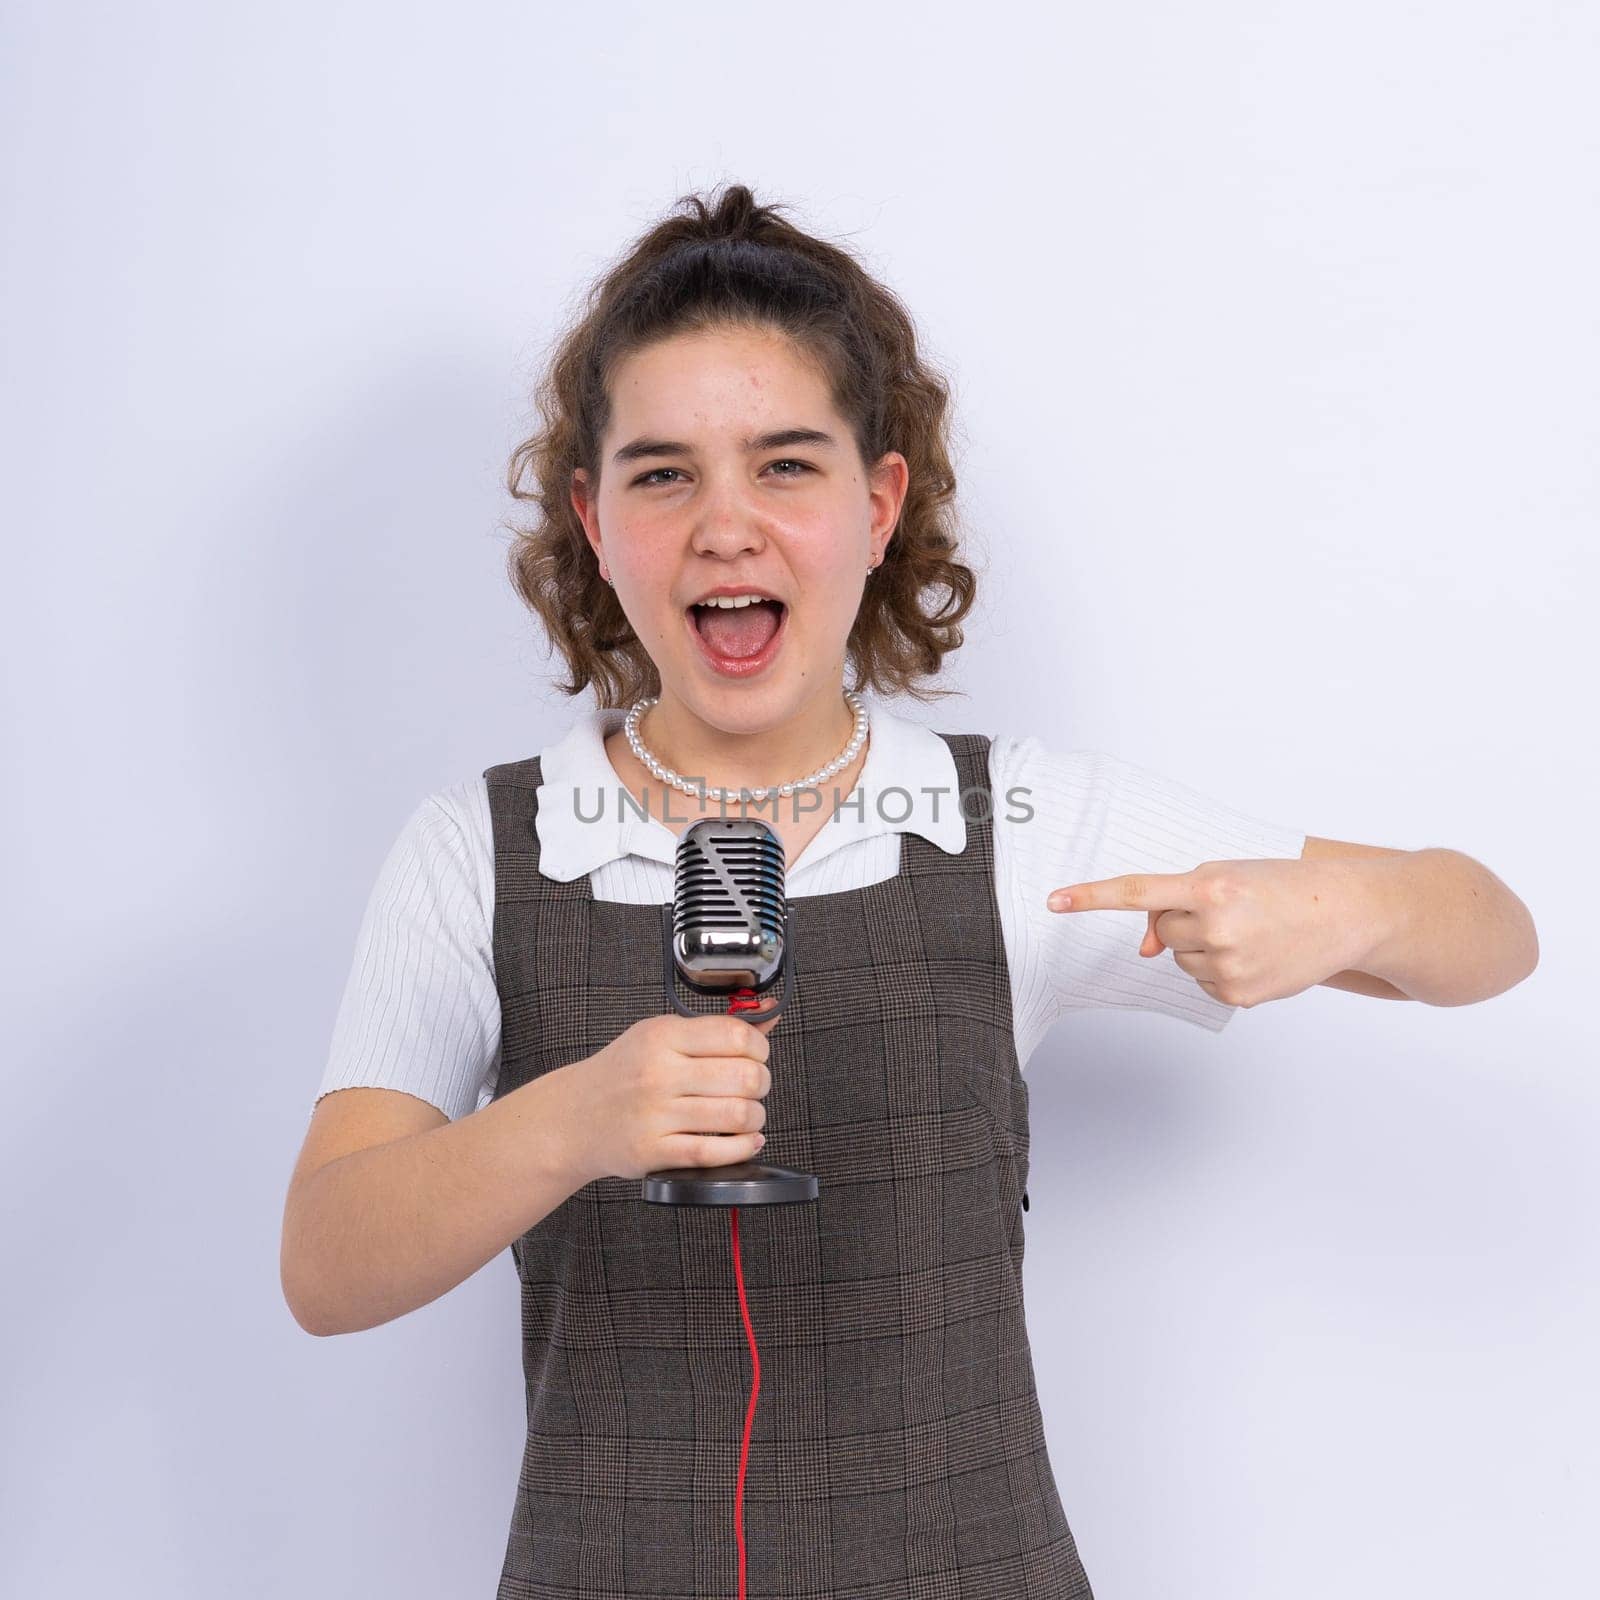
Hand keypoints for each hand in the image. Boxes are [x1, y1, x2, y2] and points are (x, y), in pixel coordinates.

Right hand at [556, 1010, 777, 1183]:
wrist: (575, 1116)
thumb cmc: (623, 1073)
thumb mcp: (661, 1036)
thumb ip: (715, 1028)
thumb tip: (769, 1014)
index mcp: (662, 1036)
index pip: (735, 1035)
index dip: (760, 1047)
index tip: (758, 1055)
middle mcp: (658, 1073)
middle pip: (744, 1077)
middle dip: (762, 1083)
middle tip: (754, 1087)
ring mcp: (654, 1114)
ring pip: (736, 1115)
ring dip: (755, 1118)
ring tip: (748, 1115)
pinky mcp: (653, 1151)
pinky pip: (713, 1152)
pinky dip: (741, 1148)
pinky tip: (745, 1141)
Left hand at [1046, 857, 1366, 1009]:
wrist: (1345, 912)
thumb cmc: (1280, 887)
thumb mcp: (1226, 877)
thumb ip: (1173, 906)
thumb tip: (1142, 952)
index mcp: (1210, 886)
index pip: (1137, 893)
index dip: (1090, 897)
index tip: (1054, 902)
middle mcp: (1216, 926)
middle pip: (1161, 932)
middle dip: (1184, 921)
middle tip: (1231, 911)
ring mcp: (1228, 964)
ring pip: (1179, 958)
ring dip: (1201, 945)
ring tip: (1247, 932)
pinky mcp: (1238, 994)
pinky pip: (1202, 982)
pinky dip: (1218, 969)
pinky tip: (1254, 954)